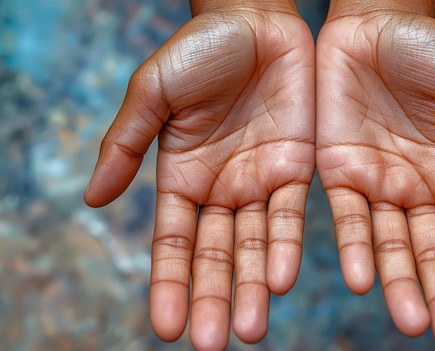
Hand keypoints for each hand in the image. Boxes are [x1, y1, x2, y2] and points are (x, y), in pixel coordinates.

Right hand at [84, 5, 314, 349]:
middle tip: (213, 345)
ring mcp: (259, 181)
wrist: (256, 19)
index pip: (173, 243)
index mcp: (181, 177)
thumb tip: (90, 199)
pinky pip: (292, 215)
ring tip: (250, 328)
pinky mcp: (297, 167)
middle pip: (215, 256)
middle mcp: (220, 189)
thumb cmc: (199, 49)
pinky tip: (280, 280)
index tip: (167, 328)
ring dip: (251, 287)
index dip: (169, 283)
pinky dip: (286, 247)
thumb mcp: (153, 91)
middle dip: (213, 298)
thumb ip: (125, 143)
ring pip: (255, 246)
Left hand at [316, 12, 434, 349]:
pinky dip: (354, 247)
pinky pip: (345, 217)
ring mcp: (376, 184)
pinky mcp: (337, 172)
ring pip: (389, 245)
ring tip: (411, 320)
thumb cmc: (429, 48)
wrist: (370, 22)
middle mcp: (416, 189)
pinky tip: (362, 279)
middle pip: (431, 253)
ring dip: (399, 284)